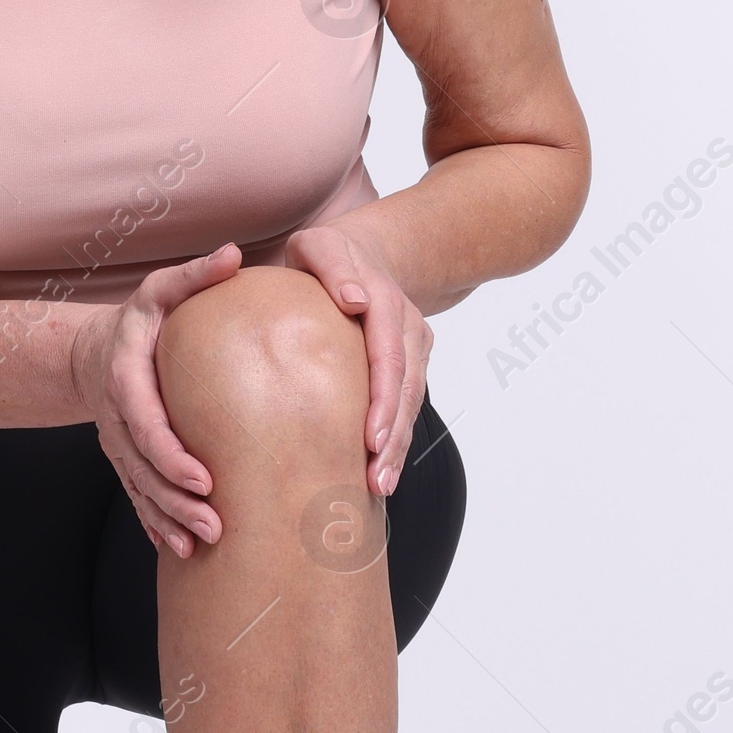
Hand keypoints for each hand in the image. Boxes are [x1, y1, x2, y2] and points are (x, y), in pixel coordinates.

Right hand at [69, 243, 244, 556]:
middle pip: (143, 467)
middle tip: (215, 524)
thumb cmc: (142, 319)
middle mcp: (117, 415)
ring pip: (139, 488)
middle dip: (176, 500)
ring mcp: (118, 443)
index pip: (146, 422)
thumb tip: (235, 255)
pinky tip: (177, 548)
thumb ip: (196, 275)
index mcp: (125, 375)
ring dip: (167, 519)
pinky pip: (136, 496)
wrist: (94, 351)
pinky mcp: (125, 460)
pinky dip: (154, 523)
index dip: (171, 455)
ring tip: (200, 544)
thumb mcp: (162, 290)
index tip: (204, 478)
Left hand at [284, 222, 432, 497]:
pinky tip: (379, 470)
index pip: (387, 355)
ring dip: (397, 446)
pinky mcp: (411, 362)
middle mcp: (406, 327)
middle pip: (406, 388)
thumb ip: (333, 267)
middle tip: (377, 480)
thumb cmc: (328, 254)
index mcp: (384, 301)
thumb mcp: (319, 245)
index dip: (383, 398)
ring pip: (411, 401)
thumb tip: (355, 301)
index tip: (370, 437)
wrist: (370, 251)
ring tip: (379, 486)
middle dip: (393, 436)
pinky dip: (394, 436)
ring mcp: (413, 346)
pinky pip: (405, 402)